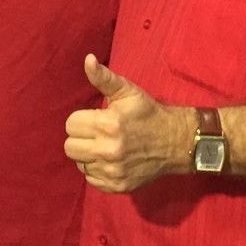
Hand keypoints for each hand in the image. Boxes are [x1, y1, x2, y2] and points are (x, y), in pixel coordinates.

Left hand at [64, 54, 178, 192]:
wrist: (175, 142)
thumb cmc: (147, 113)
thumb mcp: (126, 91)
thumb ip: (102, 77)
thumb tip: (87, 59)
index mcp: (107, 124)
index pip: (70, 125)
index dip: (82, 119)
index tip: (96, 118)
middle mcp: (108, 150)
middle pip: (69, 147)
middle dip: (81, 137)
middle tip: (97, 133)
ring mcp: (113, 171)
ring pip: (79, 163)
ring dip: (88, 155)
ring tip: (105, 146)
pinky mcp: (117, 186)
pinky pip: (91, 179)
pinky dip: (97, 170)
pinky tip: (110, 160)